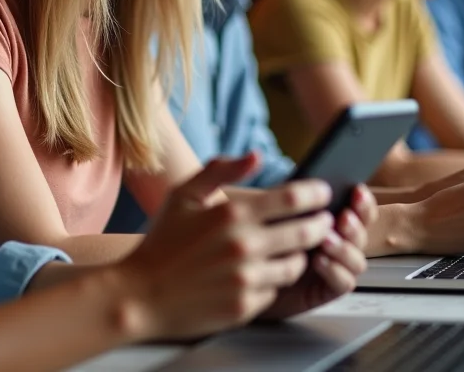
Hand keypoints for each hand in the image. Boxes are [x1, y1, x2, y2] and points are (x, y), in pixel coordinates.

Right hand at [115, 153, 336, 340]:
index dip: (316, 194)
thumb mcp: (183, 196)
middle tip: (322, 221)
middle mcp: (245, 246)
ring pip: (296, 265)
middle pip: (307, 232)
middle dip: (321, 224)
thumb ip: (220, 170)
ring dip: (298, 255)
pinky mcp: (245, 306)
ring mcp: (247, 279)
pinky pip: (275, 290)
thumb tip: (256, 156)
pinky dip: (272, 281)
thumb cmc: (161, 242)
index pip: (294, 199)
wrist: (139, 296)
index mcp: (233, 214)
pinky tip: (261, 274)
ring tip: (290, 249)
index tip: (324, 192)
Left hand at [259, 185, 375, 320]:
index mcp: (334, 222)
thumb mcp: (281, 216)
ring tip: (325, 240)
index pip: (359, 210)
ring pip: (357, 260)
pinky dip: (335, 271)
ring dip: (344, 249)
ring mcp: (338, 267)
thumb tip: (312, 187)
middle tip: (343, 218)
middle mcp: (341, 244)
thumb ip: (299, 203)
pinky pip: (344, 282)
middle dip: (355, 225)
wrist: (254, 278)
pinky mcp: (330, 289)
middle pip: (362, 234)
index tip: (356, 190)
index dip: (363, 201)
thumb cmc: (267, 243)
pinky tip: (320, 261)